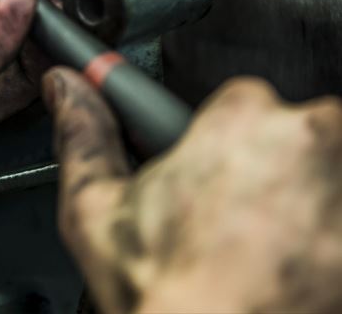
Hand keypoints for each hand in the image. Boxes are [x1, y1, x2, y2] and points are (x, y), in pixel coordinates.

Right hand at [44, 68, 341, 312]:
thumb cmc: (165, 293)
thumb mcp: (96, 208)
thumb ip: (83, 133)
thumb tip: (65, 89)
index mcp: (242, 119)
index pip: (241, 103)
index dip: (221, 148)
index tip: (212, 182)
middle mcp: (314, 140)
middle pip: (296, 135)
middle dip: (270, 172)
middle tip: (239, 225)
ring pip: (330, 175)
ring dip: (307, 202)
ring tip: (267, 253)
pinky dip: (327, 237)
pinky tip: (292, 267)